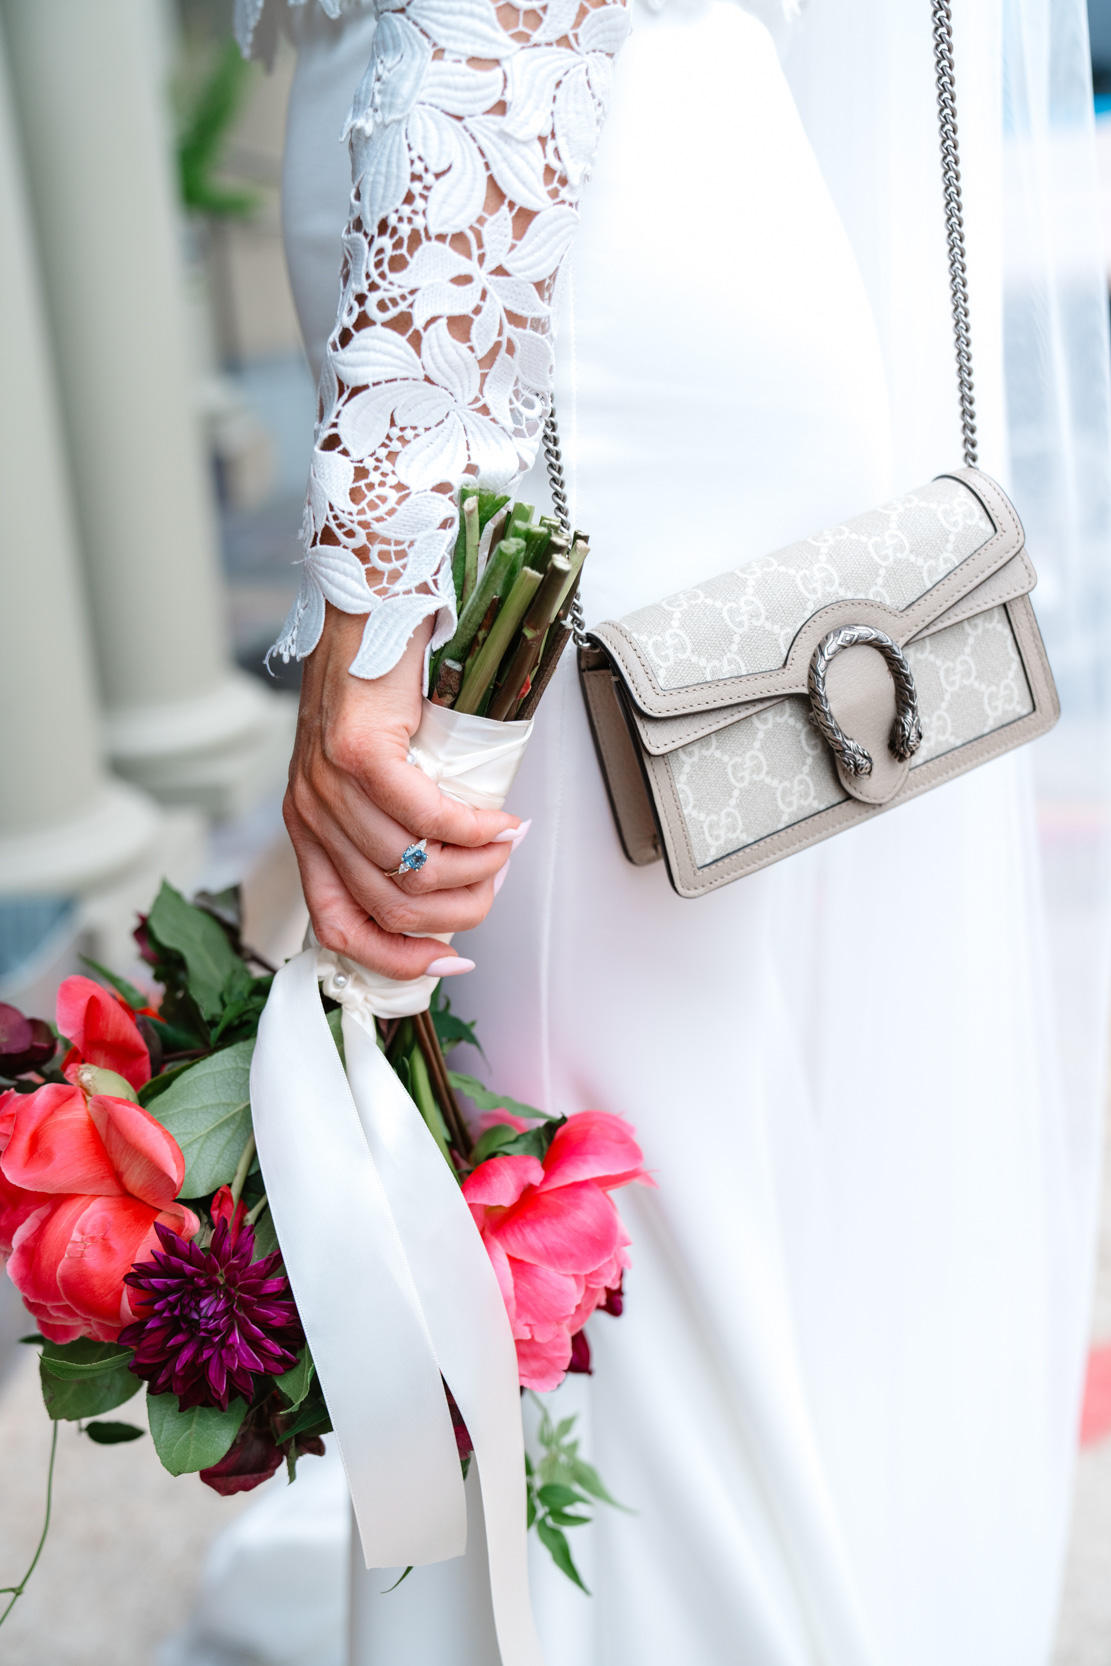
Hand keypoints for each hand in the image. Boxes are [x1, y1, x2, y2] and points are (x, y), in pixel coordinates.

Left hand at [284, 605, 519, 978]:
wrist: (366, 612)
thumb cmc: (375, 688)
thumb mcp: (369, 774)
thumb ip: (390, 825)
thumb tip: (448, 879)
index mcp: (310, 831)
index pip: (339, 927)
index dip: (396, 957)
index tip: (450, 958)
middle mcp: (311, 815)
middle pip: (390, 905)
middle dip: (459, 912)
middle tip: (496, 884)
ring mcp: (330, 785)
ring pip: (413, 867)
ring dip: (477, 868)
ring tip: (505, 846)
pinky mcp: (358, 752)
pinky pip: (427, 816)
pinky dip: (474, 829)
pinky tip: (500, 822)